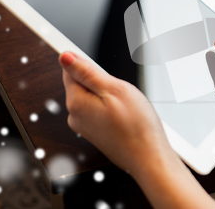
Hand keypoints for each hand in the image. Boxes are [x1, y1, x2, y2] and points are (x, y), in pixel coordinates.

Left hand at [59, 52, 177, 173]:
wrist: (148, 157)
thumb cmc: (136, 126)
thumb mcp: (114, 89)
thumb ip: (87, 72)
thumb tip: (65, 56)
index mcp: (76, 102)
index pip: (70, 71)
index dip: (90, 65)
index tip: (105, 71)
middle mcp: (76, 116)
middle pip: (83, 84)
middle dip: (103, 82)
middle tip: (122, 91)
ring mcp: (85, 127)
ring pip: (94, 98)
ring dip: (110, 95)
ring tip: (127, 105)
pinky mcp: (96, 133)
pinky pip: (100, 111)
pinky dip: (113, 109)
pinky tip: (126, 116)